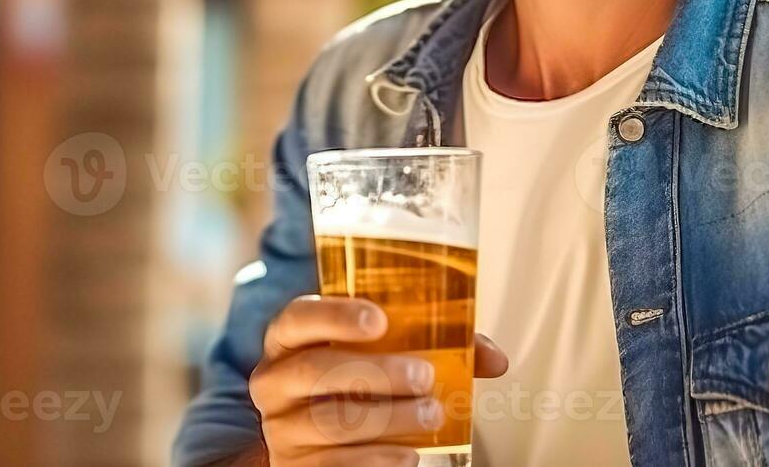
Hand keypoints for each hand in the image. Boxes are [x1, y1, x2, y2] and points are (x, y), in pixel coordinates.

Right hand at [247, 295, 507, 465]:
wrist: (314, 443)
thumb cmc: (351, 385)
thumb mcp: (377, 357)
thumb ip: (431, 347)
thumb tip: (494, 359)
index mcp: (288, 339)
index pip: (298, 316)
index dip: (335, 315)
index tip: (380, 319)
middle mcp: (274, 380)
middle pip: (315, 370)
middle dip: (375, 372)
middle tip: (424, 376)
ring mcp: (281, 428)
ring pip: (330, 421)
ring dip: (388, 418)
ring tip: (431, 415)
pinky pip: (333, 465)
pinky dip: (376, 460)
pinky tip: (409, 456)